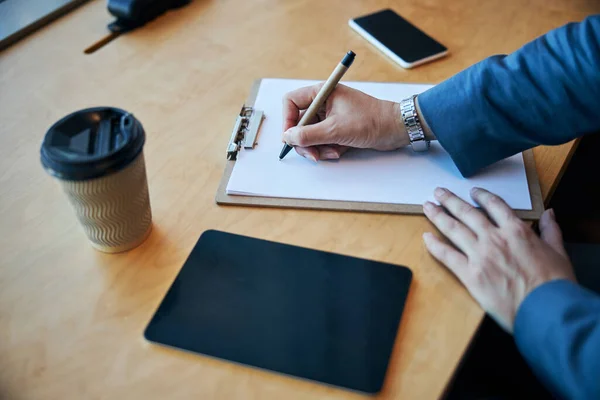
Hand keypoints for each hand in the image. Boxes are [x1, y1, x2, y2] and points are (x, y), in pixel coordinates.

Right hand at [281, 84, 407, 160]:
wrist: (396, 129)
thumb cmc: (372, 120)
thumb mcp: (335, 130)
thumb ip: (308, 135)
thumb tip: (288, 137)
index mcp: (322, 93)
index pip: (291, 102)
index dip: (288, 120)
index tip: (290, 137)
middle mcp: (324, 103)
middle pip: (299, 123)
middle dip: (305, 141)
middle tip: (312, 153)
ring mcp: (330, 116)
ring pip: (310, 135)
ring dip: (318, 148)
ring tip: (333, 152)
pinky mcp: (337, 128)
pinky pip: (322, 141)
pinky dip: (328, 149)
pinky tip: (340, 150)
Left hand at [422, 187, 575, 331]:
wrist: (545, 308)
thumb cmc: (555, 283)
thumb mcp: (558, 252)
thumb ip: (550, 230)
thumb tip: (549, 214)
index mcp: (516, 231)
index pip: (495, 205)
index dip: (482, 196)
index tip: (472, 192)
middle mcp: (494, 238)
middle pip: (467, 213)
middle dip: (451, 200)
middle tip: (438, 192)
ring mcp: (480, 255)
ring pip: (453, 229)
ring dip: (438, 216)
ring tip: (427, 206)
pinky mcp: (470, 274)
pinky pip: (447, 256)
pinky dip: (435, 245)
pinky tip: (426, 237)